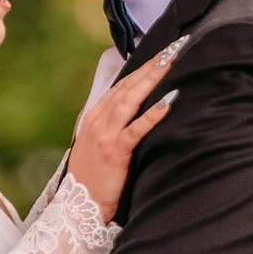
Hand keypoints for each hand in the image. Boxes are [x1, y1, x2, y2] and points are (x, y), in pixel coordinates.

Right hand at [67, 40, 183, 219]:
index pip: (122, 85)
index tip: (161, 53)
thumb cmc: (92, 178)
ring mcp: (105, 134)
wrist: (78, 205)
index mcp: (94, 116)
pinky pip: (137, 128)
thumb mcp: (96, 145)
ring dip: (153, 79)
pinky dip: (152, 114)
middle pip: (128, 86)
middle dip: (152, 65)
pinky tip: (168, 102)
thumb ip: (111, 126)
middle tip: (174, 47)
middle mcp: (98, 120)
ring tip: (171, 62)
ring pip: (131, 99)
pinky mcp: (115, 151)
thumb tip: (132, 112)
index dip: (142, 68)